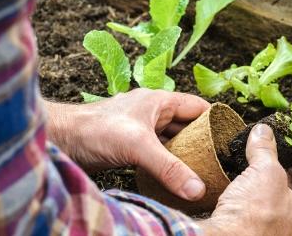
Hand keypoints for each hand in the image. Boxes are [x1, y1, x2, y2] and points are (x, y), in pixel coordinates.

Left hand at [44, 88, 209, 200]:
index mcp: (160, 101)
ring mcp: (142, 128)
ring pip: (173, 139)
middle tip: (218, 159)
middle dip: (202, 140)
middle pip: (187, 125)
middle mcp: (153, 112)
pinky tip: (176, 174)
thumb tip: (198, 189)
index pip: (198, 107)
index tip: (230, 138)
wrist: (61, 140)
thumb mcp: (138, 147)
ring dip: (185, 153)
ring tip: (202, 169)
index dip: (216, 119)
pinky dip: (169, 161)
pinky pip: (158, 152)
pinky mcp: (132, 144)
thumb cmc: (95, 130)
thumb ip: (170, 168)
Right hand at [198, 124, 291, 235]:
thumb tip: (263, 132)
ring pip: (274, 200)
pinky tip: (241, 184)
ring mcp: (275, 232)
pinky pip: (257, 209)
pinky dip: (251, 194)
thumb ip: (266, 149)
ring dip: (265, 181)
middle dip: (284, 168)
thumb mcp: (264, 171)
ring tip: (256, 163)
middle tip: (275, 150)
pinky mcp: (252, 232)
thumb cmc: (253, 218)